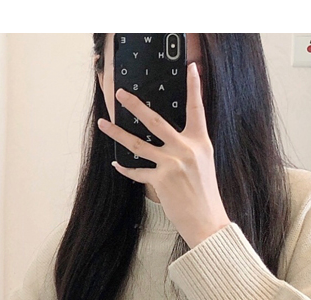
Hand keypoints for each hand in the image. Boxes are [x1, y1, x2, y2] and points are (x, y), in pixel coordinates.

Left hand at [97, 61, 230, 248]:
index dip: (194, 86)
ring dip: (116, 133)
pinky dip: (125, 168)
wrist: (206, 220)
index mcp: (199, 141)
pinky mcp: (160, 180)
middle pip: (154, 121)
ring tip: (104, 123)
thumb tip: (170, 138)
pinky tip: (116, 164)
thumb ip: (189, 146)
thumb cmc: (205, 194)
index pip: (197, 108)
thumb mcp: (203, 163)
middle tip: (120, 94)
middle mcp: (185, 148)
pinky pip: (136, 171)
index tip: (191, 67)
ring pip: (136, 143)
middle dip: (134, 105)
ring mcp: (171, 163)